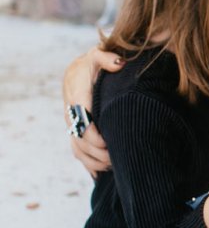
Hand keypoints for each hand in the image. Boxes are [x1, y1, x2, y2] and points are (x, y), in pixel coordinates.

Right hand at [62, 47, 123, 175]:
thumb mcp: (98, 55)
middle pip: (80, 138)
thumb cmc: (93, 64)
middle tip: (116, 158)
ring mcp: (72, 124)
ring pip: (77, 148)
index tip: (108, 141)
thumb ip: (107, 58)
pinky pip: (78, 152)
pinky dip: (89, 164)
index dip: (93, 133)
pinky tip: (103, 172)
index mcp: (77, 95)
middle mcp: (71, 112)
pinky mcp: (75, 132)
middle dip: (97, 151)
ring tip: (113, 165)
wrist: (78, 72)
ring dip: (94, 160)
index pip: (81, 119)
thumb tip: (119, 63)